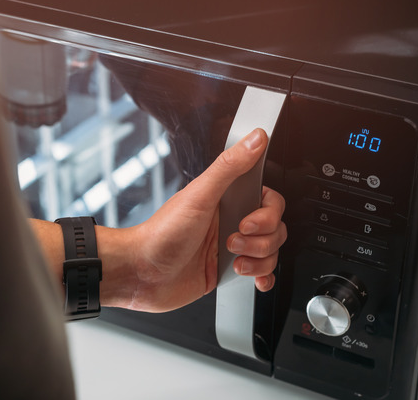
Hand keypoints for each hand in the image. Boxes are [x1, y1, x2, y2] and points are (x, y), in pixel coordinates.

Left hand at [121, 128, 286, 312]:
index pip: (269, 199)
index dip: (267, 212)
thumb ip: (229, 166)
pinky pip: (261, 273)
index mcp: (225, 199)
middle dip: (260, 240)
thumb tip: (254, 139)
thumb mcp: (199, 195)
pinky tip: (253, 278)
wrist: (142, 275)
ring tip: (231, 259)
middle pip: (275, 228)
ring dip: (258, 260)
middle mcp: (230, 221)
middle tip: (232, 241)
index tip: (247, 219)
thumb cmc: (161, 234)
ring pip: (270, 252)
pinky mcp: (227, 271)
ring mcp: (230, 248)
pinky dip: (262, 277)